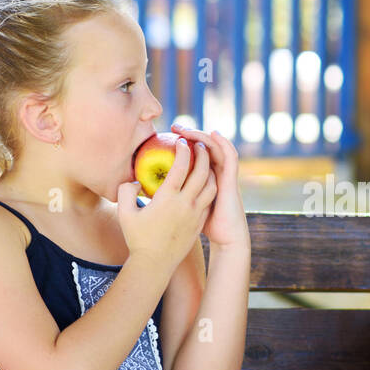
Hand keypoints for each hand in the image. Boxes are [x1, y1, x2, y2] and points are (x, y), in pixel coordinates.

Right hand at [115, 136, 216, 267]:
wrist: (155, 264)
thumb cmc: (137, 239)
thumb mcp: (124, 213)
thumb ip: (125, 191)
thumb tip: (135, 181)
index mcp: (168, 198)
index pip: (181, 167)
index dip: (184, 150)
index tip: (182, 141)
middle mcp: (186, 204)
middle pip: (202, 172)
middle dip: (202, 154)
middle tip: (198, 145)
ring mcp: (196, 214)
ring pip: (211, 186)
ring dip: (210, 171)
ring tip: (205, 162)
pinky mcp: (200, 223)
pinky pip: (210, 200)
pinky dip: (210, 187)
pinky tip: (205, 183)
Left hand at [170, 124, 248, 248]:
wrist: (226, 242)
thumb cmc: (200, 231)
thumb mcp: (178, 214)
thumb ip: (162, 201)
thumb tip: (138, 186)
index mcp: (198, 186)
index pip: (190, 161)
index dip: (181, 148)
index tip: (164, 138)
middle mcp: (212, 178)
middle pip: (202, 151)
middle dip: (189, 137)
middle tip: (173, 128)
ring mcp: (222, 177)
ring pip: (215, 149)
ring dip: (203, 137)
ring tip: (187, 129)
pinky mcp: (231, 180)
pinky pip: (229, 157)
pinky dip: (223, 144)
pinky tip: (213, 134)